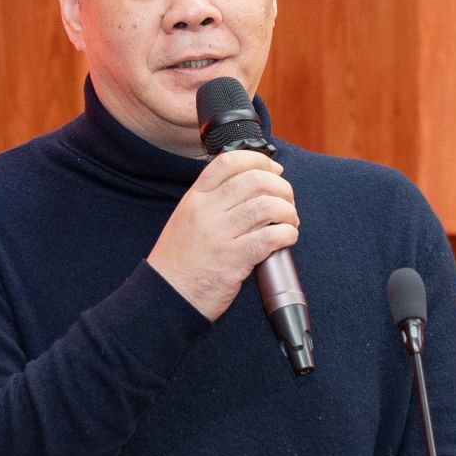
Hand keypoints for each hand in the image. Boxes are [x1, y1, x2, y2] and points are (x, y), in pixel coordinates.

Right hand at [147, 150, 299, 320]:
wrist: (165, 295)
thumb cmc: (179, 261)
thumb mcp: (187, 218)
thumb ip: (213, 201)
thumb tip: (252, 187)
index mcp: (195, 198)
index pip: (229, 162)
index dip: (258, 160)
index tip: (273, 169)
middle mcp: (207, 212)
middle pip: (254, 180)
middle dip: (281, 187)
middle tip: (287, 200)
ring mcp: (220, 235)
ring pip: (266, 206)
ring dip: (287, 211)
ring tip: (289, 221)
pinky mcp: (234, 260)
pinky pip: (270, 237)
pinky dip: (287, 234)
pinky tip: (287, 238)